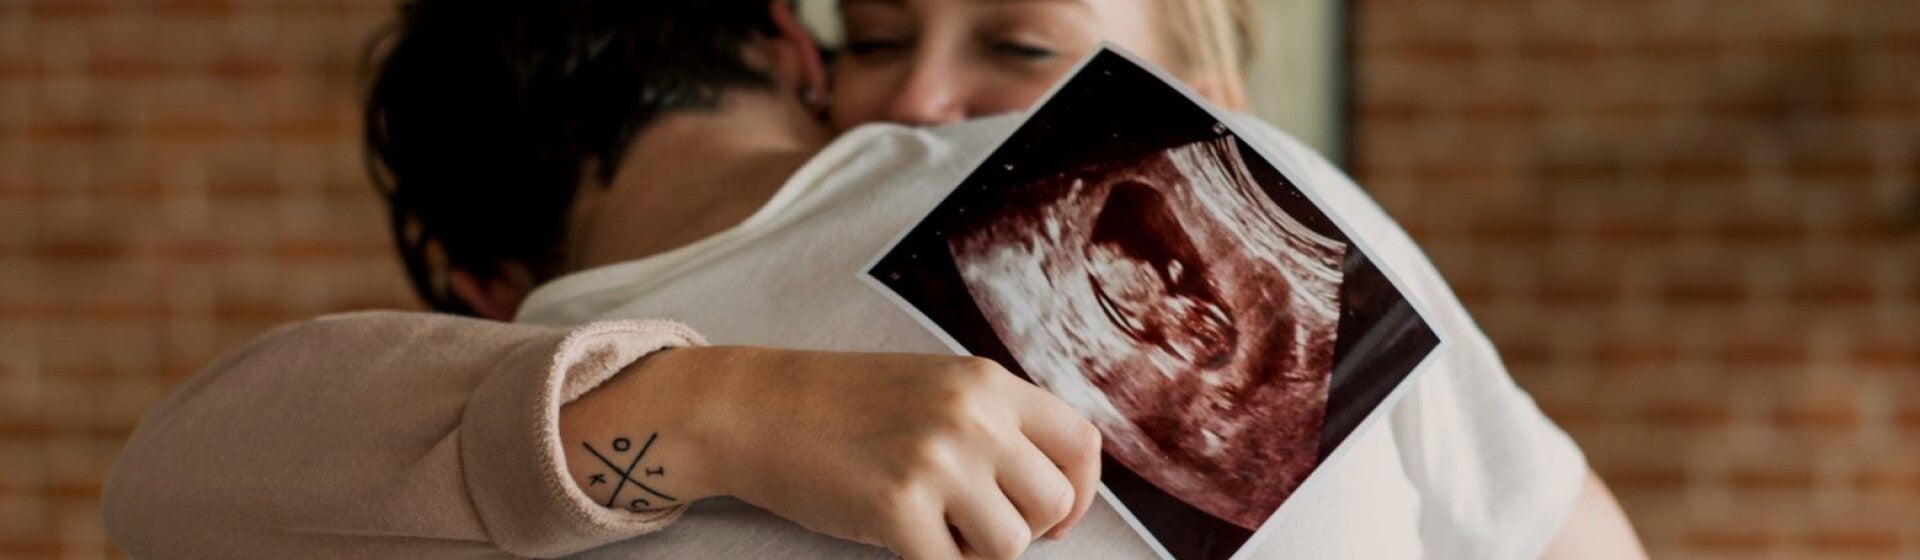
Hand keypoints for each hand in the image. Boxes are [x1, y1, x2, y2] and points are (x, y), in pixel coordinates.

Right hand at [560, 346, 1102, 559]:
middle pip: (1051, 503)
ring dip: (977, 552)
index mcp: (988, 383)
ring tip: (936, 529)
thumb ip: (995, 424)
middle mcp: (972, 417)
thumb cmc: (843, 405)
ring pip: (1011, 545)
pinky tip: (904, 539)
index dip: (1079, 493)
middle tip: (976, 525)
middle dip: (1023, 529)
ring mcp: (936, 462)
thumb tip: (1054, 492)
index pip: (1082, 445)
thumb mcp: (935, 388)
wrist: (757, 408)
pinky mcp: (897, 508)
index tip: (1054, 516)